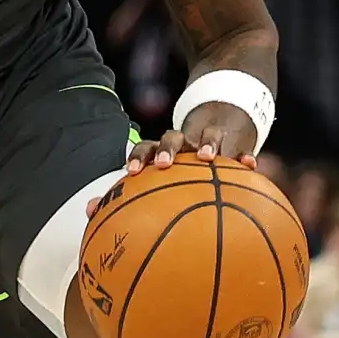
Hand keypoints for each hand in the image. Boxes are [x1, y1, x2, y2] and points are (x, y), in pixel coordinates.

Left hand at [87, 104, 258, 217]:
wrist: (220, 125)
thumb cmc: (183, 167)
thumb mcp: (160, 178)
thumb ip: (127, 195)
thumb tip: (89, 212)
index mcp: (162, 151)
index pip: (145, 147)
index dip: (138, 157)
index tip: (132, 173)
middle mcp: (184, 143)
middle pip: (172, 138)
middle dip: (166, 149)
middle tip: (163, 165)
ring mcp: (209, 141)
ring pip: (206, 137)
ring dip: (206, 144)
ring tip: (208, 158)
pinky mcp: (234, 144)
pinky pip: (240, 150)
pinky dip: (243, 156)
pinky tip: (250, 164)